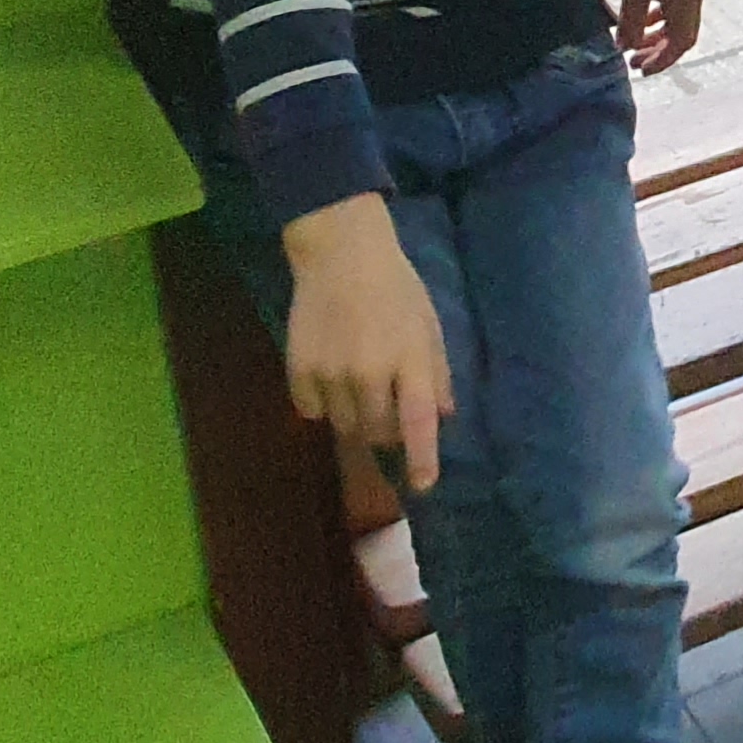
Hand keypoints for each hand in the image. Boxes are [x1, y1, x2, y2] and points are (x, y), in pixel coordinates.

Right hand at [278, 193, 454, 491]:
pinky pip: (311, 412)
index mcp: (410, 360)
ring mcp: (331, 373)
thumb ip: (437, 372)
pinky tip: (329, 374)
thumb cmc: (395, 289)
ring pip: (344, 425)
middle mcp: (369, 373)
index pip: (418, 420)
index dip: (422, 457)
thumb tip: (444, 416)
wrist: (341, 256)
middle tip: (388, 401)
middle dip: (387, 428)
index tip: (423, 486)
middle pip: (378, 431)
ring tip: (359, 380)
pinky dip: (322, 404)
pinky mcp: (299, 370)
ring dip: (356, 417)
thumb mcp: (428, 326)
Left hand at [615, 0, 701, 75]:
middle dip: (658, 51)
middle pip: (681, 35)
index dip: (661, 61)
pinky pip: (674, 5)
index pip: (680, 44)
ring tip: (635, 42)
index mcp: (686, 5)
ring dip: (656, 35)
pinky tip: (641, 16)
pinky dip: (658, 17)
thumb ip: (631, 23)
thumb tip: (625, 48)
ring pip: (677, 21)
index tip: (641, 70)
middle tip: (634, 62)